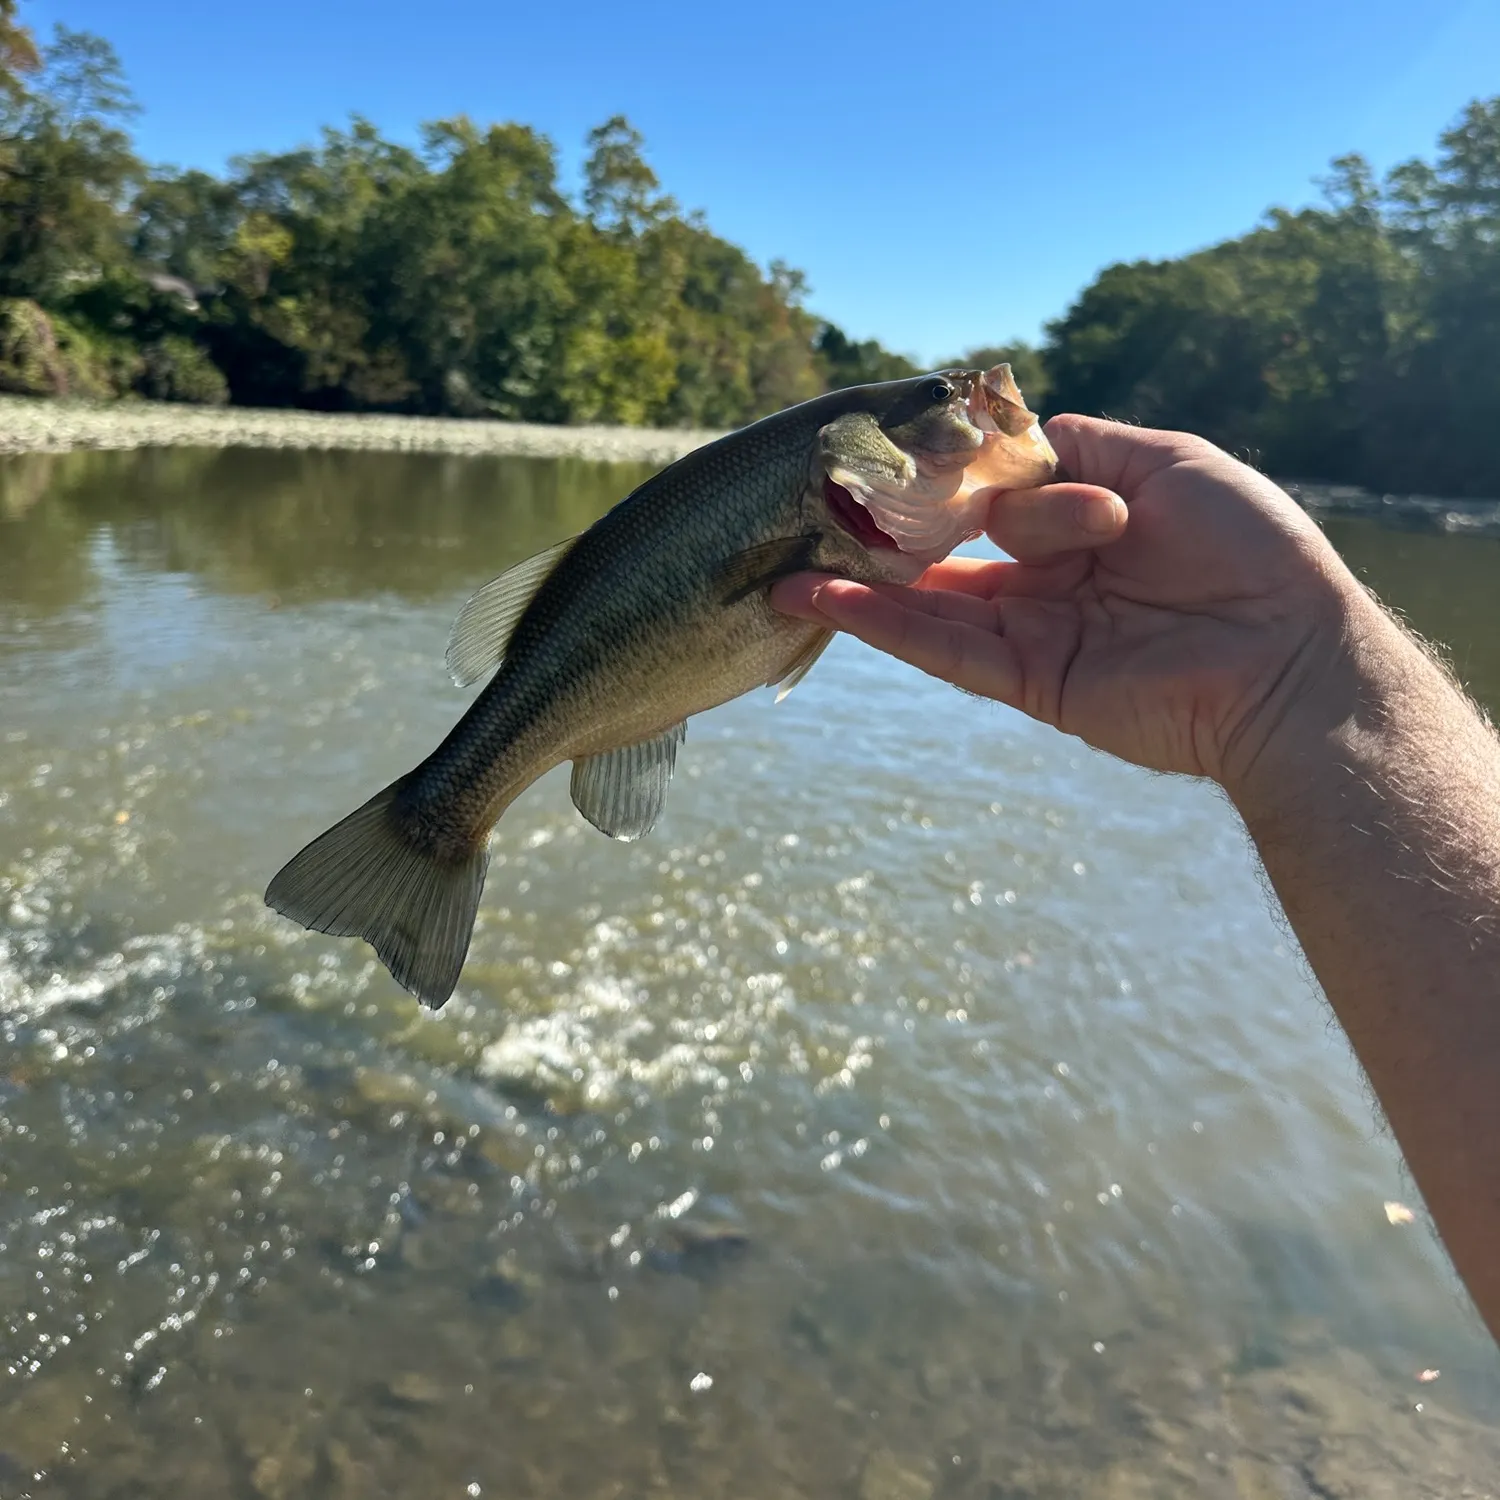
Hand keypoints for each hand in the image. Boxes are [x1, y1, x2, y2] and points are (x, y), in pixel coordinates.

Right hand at [773, 415, 1366, 792]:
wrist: (1289, 661)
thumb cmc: (1250, 549)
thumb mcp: (1169, 461)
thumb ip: (1080, 446)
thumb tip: (1007, 441)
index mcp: (1087, 518)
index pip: (996, 486)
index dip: (950, 467)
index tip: (892, 448)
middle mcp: (1052, 575)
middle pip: (952, 545)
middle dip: (887, 527)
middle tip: (816, 503)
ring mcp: (1036, 631)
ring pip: (932, 603)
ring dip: (858, 583)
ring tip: (781, 564)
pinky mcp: (1028, 682)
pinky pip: (944, 649)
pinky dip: (882, 625)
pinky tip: (822, 597)